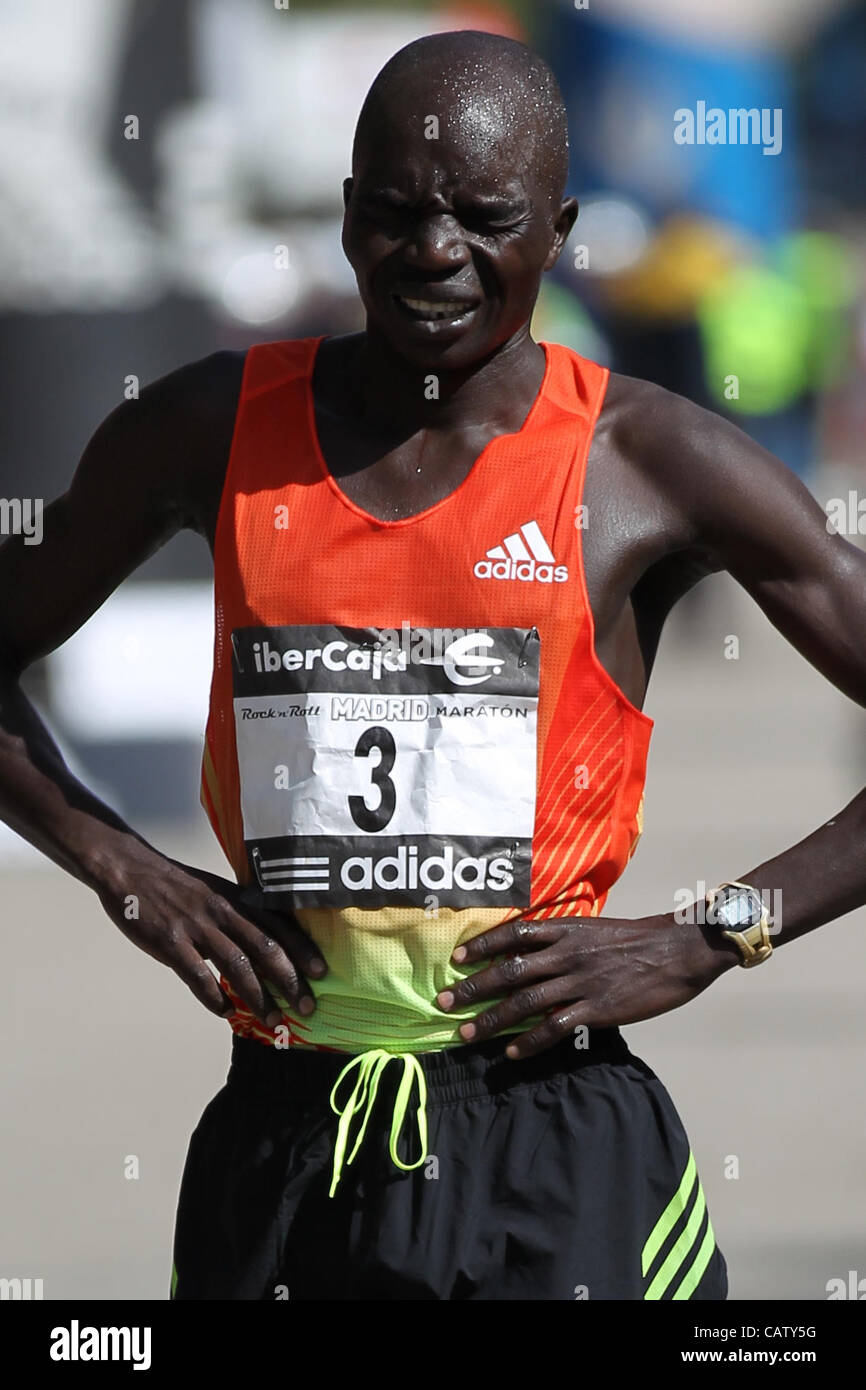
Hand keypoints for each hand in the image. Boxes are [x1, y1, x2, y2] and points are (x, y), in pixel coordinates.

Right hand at [94, 844, 326, 1027]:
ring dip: (258, 998)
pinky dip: (213, 997)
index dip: (303, 949)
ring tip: (273, 1021)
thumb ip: (242, 915)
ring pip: (236, 967)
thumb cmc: (179, 886)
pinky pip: (197, 975)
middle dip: (290, 981)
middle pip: (266, 949)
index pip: (279, 925)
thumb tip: (269, 946)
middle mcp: (223, 912)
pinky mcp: (170, 942)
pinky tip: (225, 1012)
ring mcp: (196, 927)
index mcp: (237, 899)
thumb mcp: (218, 891)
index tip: (323, 972)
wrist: (131, 870)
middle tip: (308, 1007)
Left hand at [435, 913, 735, 1059]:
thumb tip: (537, 952)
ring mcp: (581, 981)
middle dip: (473, 987)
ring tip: (465, 1033)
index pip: (515, 933)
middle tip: (443, 1001)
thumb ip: (567, 939)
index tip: (458, 957)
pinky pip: (554, 1027)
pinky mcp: (597, 1008)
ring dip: (491, 1018)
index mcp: (567, 929)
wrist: (678, 949)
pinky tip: (512, 1052)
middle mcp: (567, 953)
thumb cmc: (640, 939)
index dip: (483, 945)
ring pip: (525, 1001)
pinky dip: (529, 1041)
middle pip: (509, 970)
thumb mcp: (597, 929)